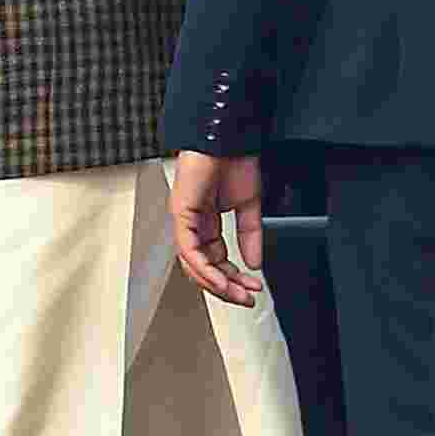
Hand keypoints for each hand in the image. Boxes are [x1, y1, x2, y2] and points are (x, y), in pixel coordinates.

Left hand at [169, 153, 268, 307]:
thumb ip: (249, 235)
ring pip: (192, 264)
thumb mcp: (249, 206)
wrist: (230, 138)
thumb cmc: (234, 161)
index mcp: (206, 221)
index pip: (215, 261)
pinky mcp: (180, 213)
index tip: (252, 288)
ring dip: (216, 283)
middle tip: (246, 298)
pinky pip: (188, 249)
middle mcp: (192, 223)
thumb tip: (254, 262)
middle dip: (226, 287)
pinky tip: (222, 279)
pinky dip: (205, 268)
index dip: (234, 278)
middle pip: (202, 267)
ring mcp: (184, 219)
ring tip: (238, 294)